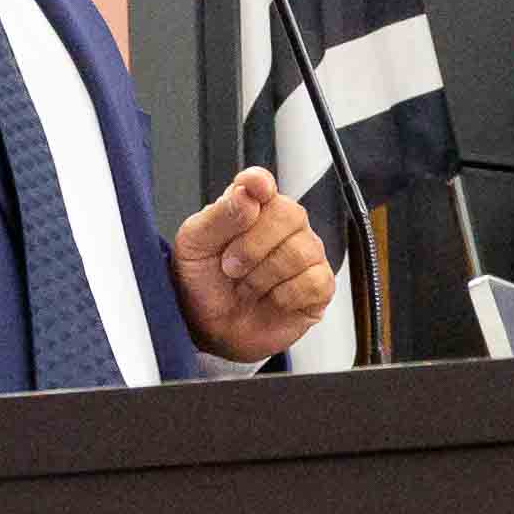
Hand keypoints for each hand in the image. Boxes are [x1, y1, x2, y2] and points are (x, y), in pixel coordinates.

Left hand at [171, 166, 336, 364]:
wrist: (210, 330)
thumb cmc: (203, 284)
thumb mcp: (195, 246)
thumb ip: (219, 216)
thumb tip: (248, 194)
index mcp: (250, 208)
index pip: (262, 182)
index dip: (259, 184)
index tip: (254, 190)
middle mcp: (282, 226)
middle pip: (289, 214)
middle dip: (253, 246)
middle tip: (230, 267)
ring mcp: (304, 255)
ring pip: (301, 251)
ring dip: (265, 276)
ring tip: (248, 287)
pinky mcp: (318, 287)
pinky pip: (316, 281)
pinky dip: (287, 295)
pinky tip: (272, 299)